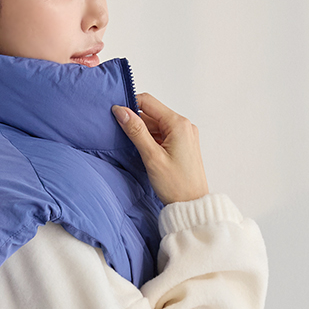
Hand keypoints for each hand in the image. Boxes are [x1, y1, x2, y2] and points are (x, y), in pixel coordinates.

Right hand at [111, 89, 208, 204]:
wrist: (192, 206)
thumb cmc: (176, 185)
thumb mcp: (152, 157)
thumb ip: (136, 131)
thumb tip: (121, 111)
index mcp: (178, 124)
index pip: (148, 102)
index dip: (130, 106)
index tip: (115, 116)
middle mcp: (184, 125)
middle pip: (152, 114)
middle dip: (136, 122)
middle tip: (122, 137)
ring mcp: (184, 135)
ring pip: (156, 125)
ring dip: (143, 133)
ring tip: (135, 149)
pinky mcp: (182, 144)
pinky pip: (162, 134)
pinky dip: (151, 140)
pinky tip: (144, 152)